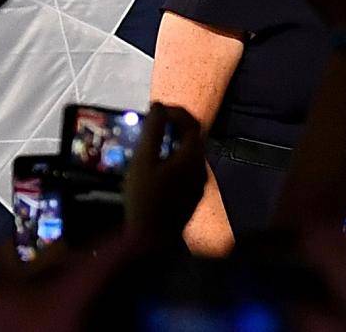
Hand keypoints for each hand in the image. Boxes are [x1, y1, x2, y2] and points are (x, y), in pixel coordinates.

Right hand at [123, 102, 206, 241]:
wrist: (151, 240)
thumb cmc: (145, 198)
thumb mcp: (143, 161)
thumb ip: (152, 131)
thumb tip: (158, 106)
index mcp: (193, 157)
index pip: (191, 123)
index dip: (175, 111)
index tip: (156, 109)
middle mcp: (201, 168)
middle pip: (192, 139)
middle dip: (173, 127)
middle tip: (151, 124)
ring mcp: (198, 184)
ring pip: (188, 155)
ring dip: (172, 144)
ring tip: (149, 144)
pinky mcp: (191, 197)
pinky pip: (185, 170)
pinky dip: (172, 160)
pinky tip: (154, 167)